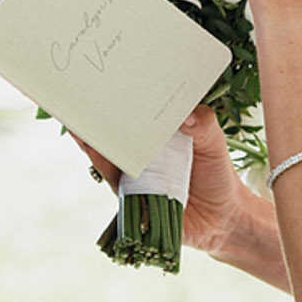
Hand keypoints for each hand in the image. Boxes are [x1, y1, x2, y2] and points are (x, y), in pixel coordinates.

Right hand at [73, 108, 248, 259]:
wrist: (223, 216)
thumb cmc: (216, 175)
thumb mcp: (214, 143)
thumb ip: (205, 125)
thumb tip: (187, 116)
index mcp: (158, 140)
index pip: (134, 118)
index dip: (119, 103)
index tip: (105, 85)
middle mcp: (142, 158)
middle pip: (114, 137)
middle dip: (96, 121)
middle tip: (81, 101)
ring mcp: (135, 179)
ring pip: (108, 159)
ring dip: (93, 143)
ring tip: (78, 125)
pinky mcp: (133, 201)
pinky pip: (115, 184)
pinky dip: (105, 170)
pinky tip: (96, 154)